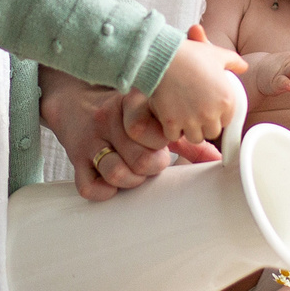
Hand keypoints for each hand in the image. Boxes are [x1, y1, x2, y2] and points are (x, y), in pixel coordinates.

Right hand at [43, 69, 195, 201]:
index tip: (165, 141)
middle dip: (153, 168)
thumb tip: (218, 159)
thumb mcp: (151, 115)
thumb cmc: (121, 112)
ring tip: (134, 173)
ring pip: (116, 173)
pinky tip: (112, 183)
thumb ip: (184, 137)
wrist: (71, 98)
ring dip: (131, 181)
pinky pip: (89, 187)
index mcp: (132, 103)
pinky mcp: (75, 158)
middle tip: (152, 162)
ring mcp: (90, 140)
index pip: (154, 130)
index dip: (165, 143)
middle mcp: (109, 119)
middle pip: (141, 159)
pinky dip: (104, 192)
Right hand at [148, 25, 247, 147]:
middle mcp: (211, 114)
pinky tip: (170, 118)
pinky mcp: (172, 123)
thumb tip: (243, 67)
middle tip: (196, 114)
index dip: (217, 116)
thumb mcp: (217, 55)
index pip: (226, 121)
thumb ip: (234, 62)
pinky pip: (174, 136)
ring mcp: (191, 120)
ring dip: (190, 130)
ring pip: (195, 138)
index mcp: (226, 100)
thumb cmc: (190, 55)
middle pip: (212, 132)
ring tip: (184, 117)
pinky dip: (172, 130)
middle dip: (205, 126)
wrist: (163, 57)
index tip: (208, 108)